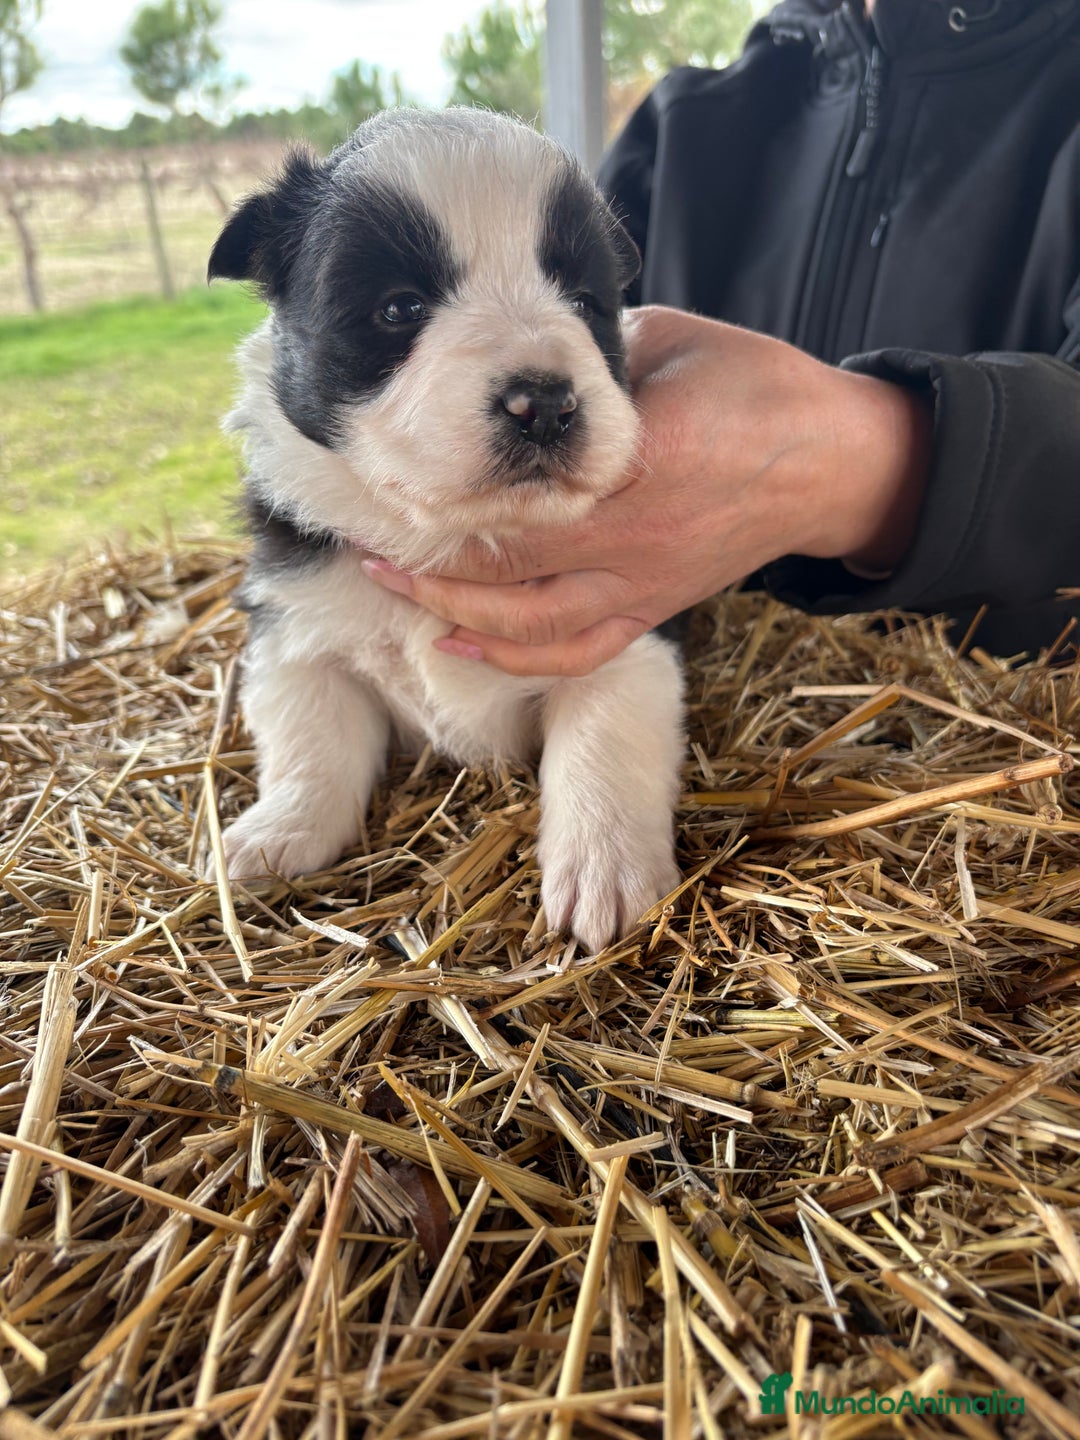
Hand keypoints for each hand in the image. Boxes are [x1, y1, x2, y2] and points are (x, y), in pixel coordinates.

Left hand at [363, 306, 931, 676]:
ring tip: (394, 580)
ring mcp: (643, 581)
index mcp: (641, 452)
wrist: (832, 462)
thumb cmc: (756, 385)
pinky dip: (514, 655)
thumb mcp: (670, 337)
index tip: (394, 468)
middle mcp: (636, 531)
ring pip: (530, 619)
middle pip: (508, 560)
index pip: (525, 481)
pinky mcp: (653, 608)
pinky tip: (461, 639)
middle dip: (427, 551)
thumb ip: (590, 353)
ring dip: (453, 606)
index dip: (450, 483)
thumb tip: (515, 358)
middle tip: (367, 531)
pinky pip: (576, 652)